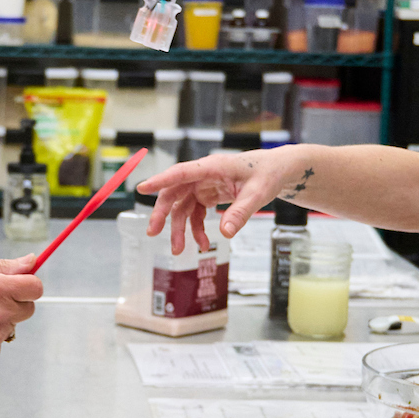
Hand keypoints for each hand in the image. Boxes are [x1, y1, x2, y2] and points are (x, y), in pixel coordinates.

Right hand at [136, 143, 313, 253]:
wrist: (277, 171)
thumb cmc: (267, 174)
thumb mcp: (257, 194)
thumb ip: (240, 213)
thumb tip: (225, 233)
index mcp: (212, 167)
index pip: (181, 173)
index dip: (160, 181)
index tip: (142, 188)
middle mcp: (203, 175)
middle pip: (174, 193)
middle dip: (162, 214)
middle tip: (152, 233)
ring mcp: (204, 186)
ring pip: (183, 207)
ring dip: (179, 229)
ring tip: (178, 250)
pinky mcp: (208, 195)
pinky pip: (196, 214)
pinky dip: (197, 230)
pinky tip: (203, 243)